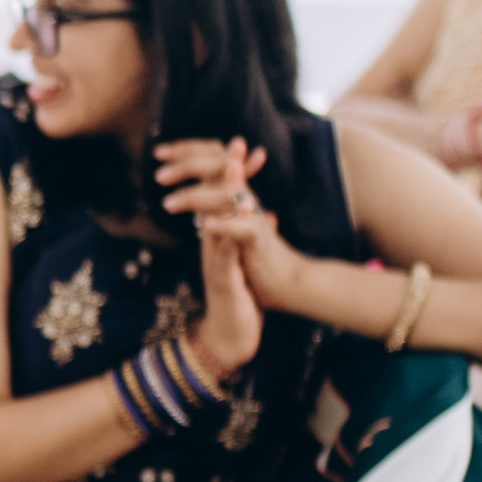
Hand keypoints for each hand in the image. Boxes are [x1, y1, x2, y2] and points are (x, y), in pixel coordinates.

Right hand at [152, 137, 276, 369]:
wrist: (228, 339)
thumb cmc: (239, 301)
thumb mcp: (246, 264)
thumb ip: (251, 240)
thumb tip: (268, 216)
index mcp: (221, 239)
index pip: (223, 199)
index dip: (234, 173)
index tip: (248, 147)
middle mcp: (214, 245)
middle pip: (212, 201)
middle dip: (224, 170)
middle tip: (238, 143)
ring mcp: (216, 261)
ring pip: (216, 220)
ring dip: (225, 192)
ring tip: (236, 165)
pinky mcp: (224, 280)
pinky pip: (223, 252)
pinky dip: (229, 231)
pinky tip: (240, 212)